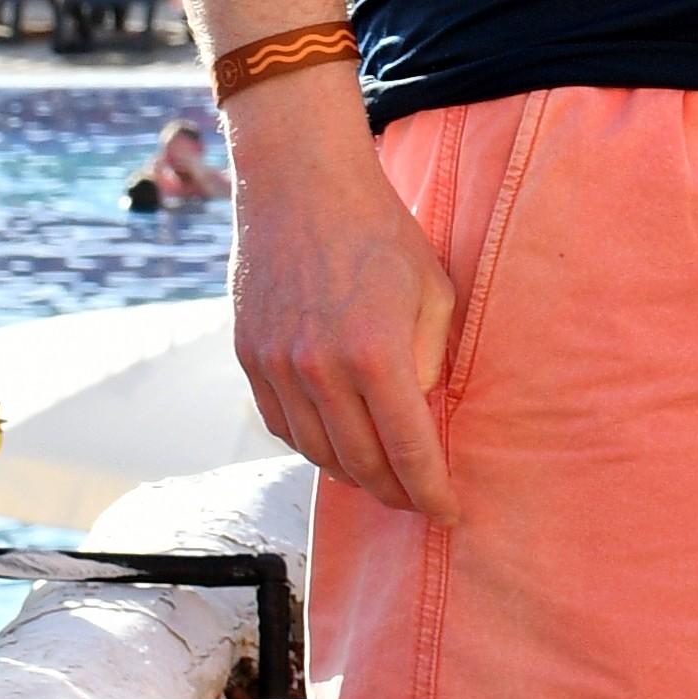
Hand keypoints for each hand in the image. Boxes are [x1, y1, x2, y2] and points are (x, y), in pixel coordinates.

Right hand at [226, 72, 458, 518]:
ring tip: (382, 477)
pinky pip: (282, 426)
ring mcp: (276, 367)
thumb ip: (431, 361)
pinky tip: (337, 441)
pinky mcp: (248, 358)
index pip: (409, 452)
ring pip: (317, 454)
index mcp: (375, 354)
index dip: (432, 493)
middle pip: (362, 465)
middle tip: (418, 500)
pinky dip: (312, 445)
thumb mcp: (433, 291)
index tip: (449, 514)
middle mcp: (319, 370)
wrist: (299, 184)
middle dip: (396, 494)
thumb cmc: (380, 231)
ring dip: (354, 475)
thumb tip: (423, 416)